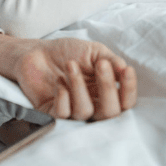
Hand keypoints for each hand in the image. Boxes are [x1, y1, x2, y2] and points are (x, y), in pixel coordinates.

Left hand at [0, 34, 136, 120]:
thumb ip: (111, 60)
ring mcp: (72, 111)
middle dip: (108, 88)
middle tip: (101, 65)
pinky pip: (63, 114)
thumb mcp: (94, 51)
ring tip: (71, 65)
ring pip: (85, 112)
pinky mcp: (52, 112)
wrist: (36, 51)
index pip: (124, 102)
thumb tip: (124, 70)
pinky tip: (58, 82)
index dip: (129, 89)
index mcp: (105, 92)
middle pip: (110, 113)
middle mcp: (92, 105)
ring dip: (79, 86)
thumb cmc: (67, 52)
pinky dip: (62, 98)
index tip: (126, 70)